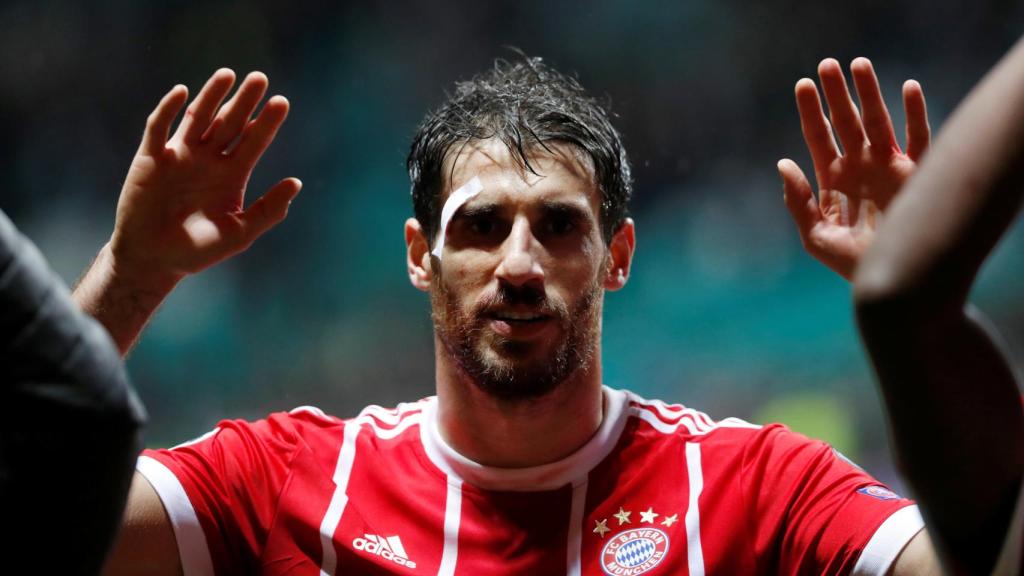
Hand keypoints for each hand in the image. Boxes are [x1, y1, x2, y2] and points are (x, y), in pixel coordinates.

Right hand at [110, 69, 300, 287]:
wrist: (154, 261)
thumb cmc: (198, 250)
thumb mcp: (240, 233)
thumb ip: (268, 210)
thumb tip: (296, 183)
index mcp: (232, 175)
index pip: (254, 142)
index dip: (267, 122)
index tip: (282, 102)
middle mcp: (208, 160)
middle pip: (230, 123)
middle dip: (244, 101)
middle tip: (260, 78)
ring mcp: (180, 156)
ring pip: (198, 117)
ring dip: (212, 95)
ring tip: (228, 74)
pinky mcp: (151, 158)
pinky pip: (159, 127)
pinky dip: (169, 109)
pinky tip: (183, 92)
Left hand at [778, 57, 928, 279]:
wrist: (892, 282)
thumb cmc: (850, 263)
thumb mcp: (816, 236)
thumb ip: (797, 202)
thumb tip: (782, 163)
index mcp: (833, 178)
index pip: (818, 137)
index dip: (810, 111)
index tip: (802, 85)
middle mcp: (860, 167)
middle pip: (846, 122)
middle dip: (836, 94)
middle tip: (826, 65)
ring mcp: (889, 167)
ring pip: (878, 121)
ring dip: (869, 93)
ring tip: (858, 64)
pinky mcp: (916, 175)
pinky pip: (919, 138)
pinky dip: (915, 114)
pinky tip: (907, 88)